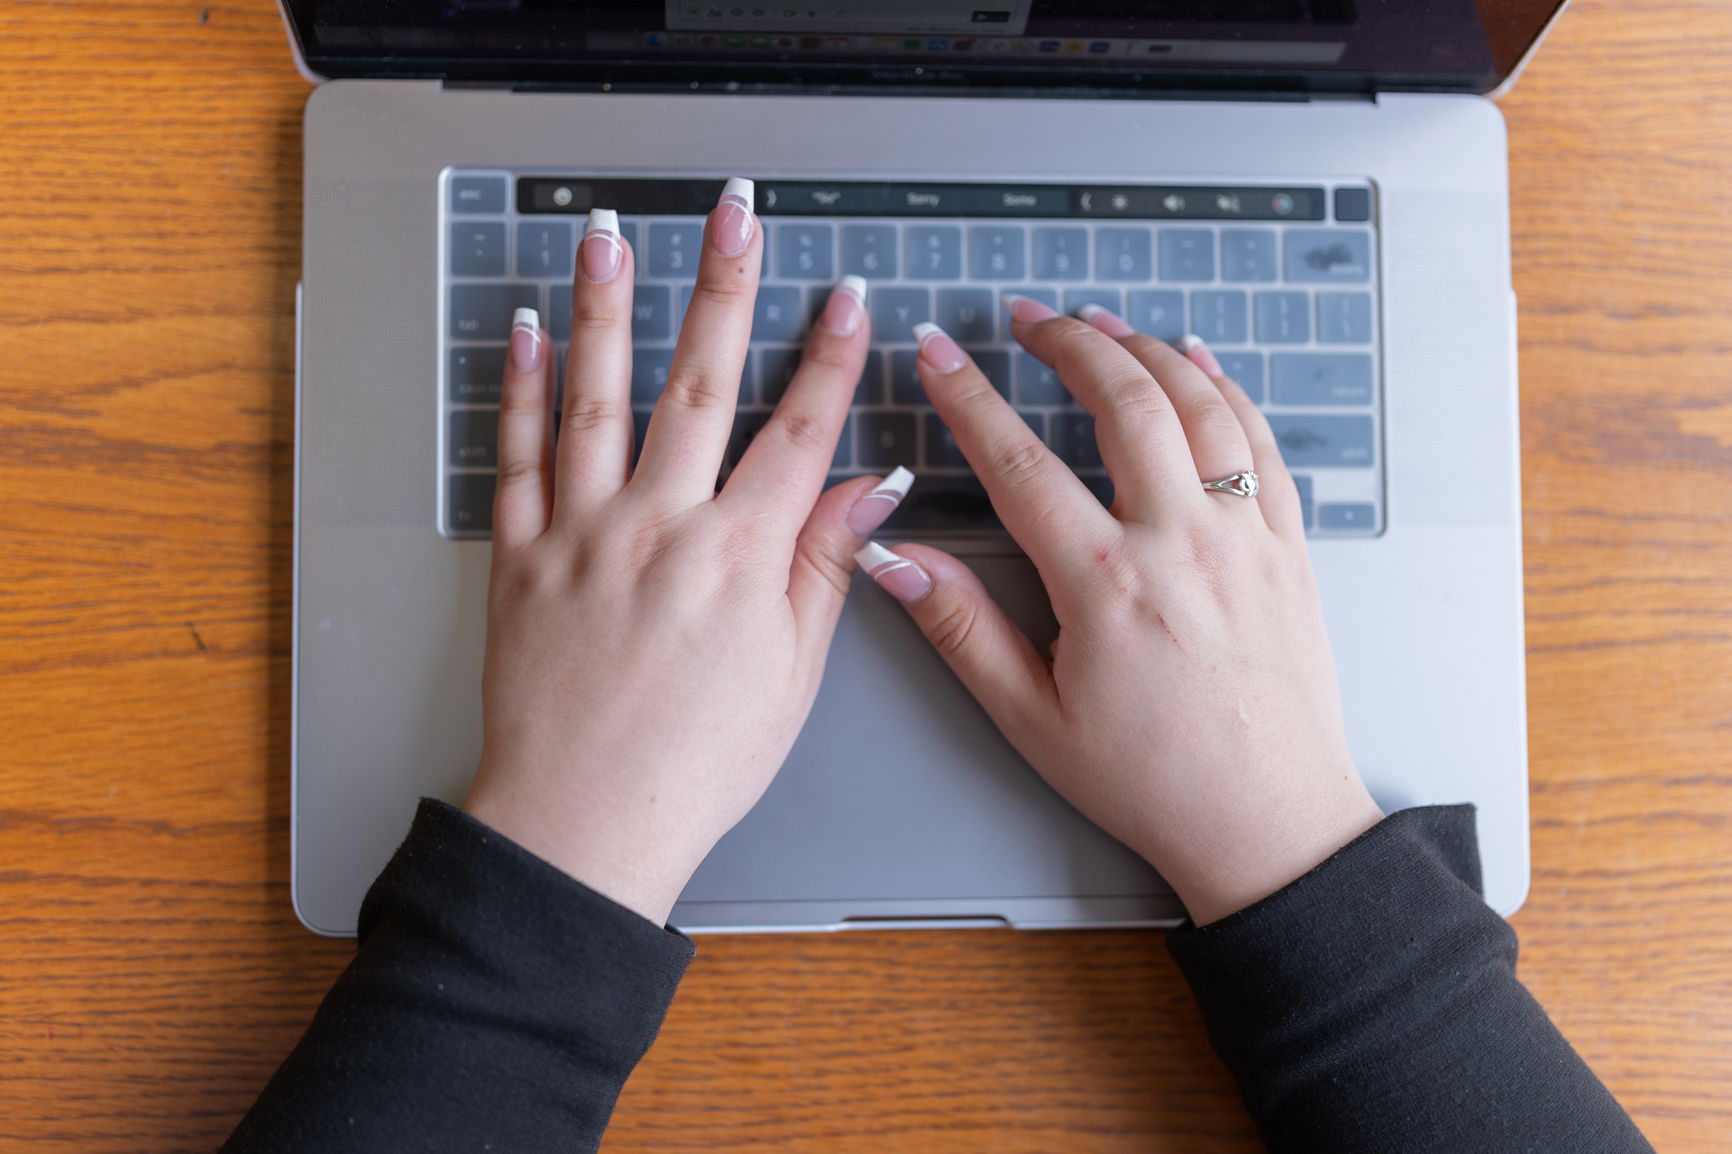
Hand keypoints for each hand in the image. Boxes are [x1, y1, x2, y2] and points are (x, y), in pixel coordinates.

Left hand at [463, 182, 911, 924]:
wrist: (583, 824)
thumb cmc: (692, 764)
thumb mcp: (790, 675)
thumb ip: (825, 568)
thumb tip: (868, 490)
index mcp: (738, 560)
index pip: (799, 434)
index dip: (830, 360)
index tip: (846, 299)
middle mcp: (660, 529)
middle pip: (701, 385)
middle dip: (725, 288)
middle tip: (735, 216)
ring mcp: (584, 535)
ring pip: (599, 398)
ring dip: (612, 308)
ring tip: (616, 236)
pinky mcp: (521, 556)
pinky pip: (519, 455)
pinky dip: (524, 389)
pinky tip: (534, 332)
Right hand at [856, 301, 1382, 925]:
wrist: (1269, 823)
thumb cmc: (1152, 781)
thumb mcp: (1033, 719)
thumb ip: (963, 631)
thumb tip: (896, 561)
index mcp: (1106, 584)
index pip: (1019, 461)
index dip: (968, 398)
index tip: (937, 353)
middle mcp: (1180, 544)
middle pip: (1122, 402)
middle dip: (1067, 343)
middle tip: (1027, 317)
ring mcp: (1243, 539)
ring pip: (1199, 405)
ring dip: (1146, 349)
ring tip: (1102, 321)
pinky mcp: (1289, 550)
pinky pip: (1261, 444)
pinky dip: (1227, 388)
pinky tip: (1200, 363)